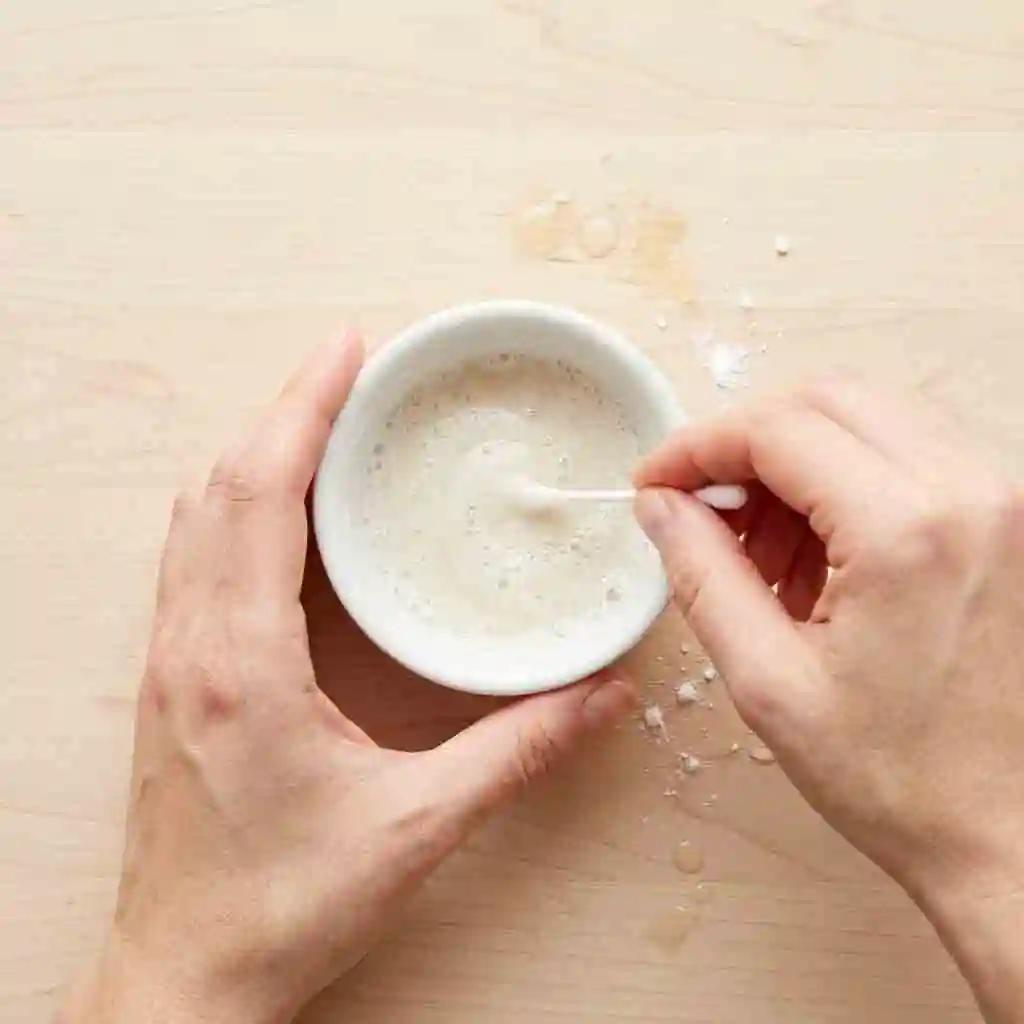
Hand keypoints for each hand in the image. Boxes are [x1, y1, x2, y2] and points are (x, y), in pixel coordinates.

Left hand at [60, 332, 633, 1023]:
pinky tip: (276, 509)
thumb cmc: (283, 907)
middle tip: (348, 368)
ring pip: (196, 517)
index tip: (346, 350)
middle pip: (220, 485)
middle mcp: (191, 644)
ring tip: (318, 419)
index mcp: (241, 661)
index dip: (302, 409)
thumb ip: (519, 751)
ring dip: (253, 454)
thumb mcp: (418, 827)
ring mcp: (170, 659)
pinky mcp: (173, 679)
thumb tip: (600, 695)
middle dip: (284, 411)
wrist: (188, 976)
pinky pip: (191, 558)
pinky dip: (234, 505)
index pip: (260, 493)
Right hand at [634, 378, 1023, 1023]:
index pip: (778, 430)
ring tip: (760, 550)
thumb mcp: (769, 682)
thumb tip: (662, 507)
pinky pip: (909, 458)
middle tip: (699, 503)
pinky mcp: (1011, 521)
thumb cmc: (904, 779)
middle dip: (745, 443)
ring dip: (796, 464)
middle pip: (827, 400)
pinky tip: (817, 554)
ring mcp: (1003, 502)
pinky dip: (845, 484)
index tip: (657, 481)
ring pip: (870, 421)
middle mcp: (972, 494)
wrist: (1011, 835)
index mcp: (909, 532)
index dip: (698, 447)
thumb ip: (702, 574)